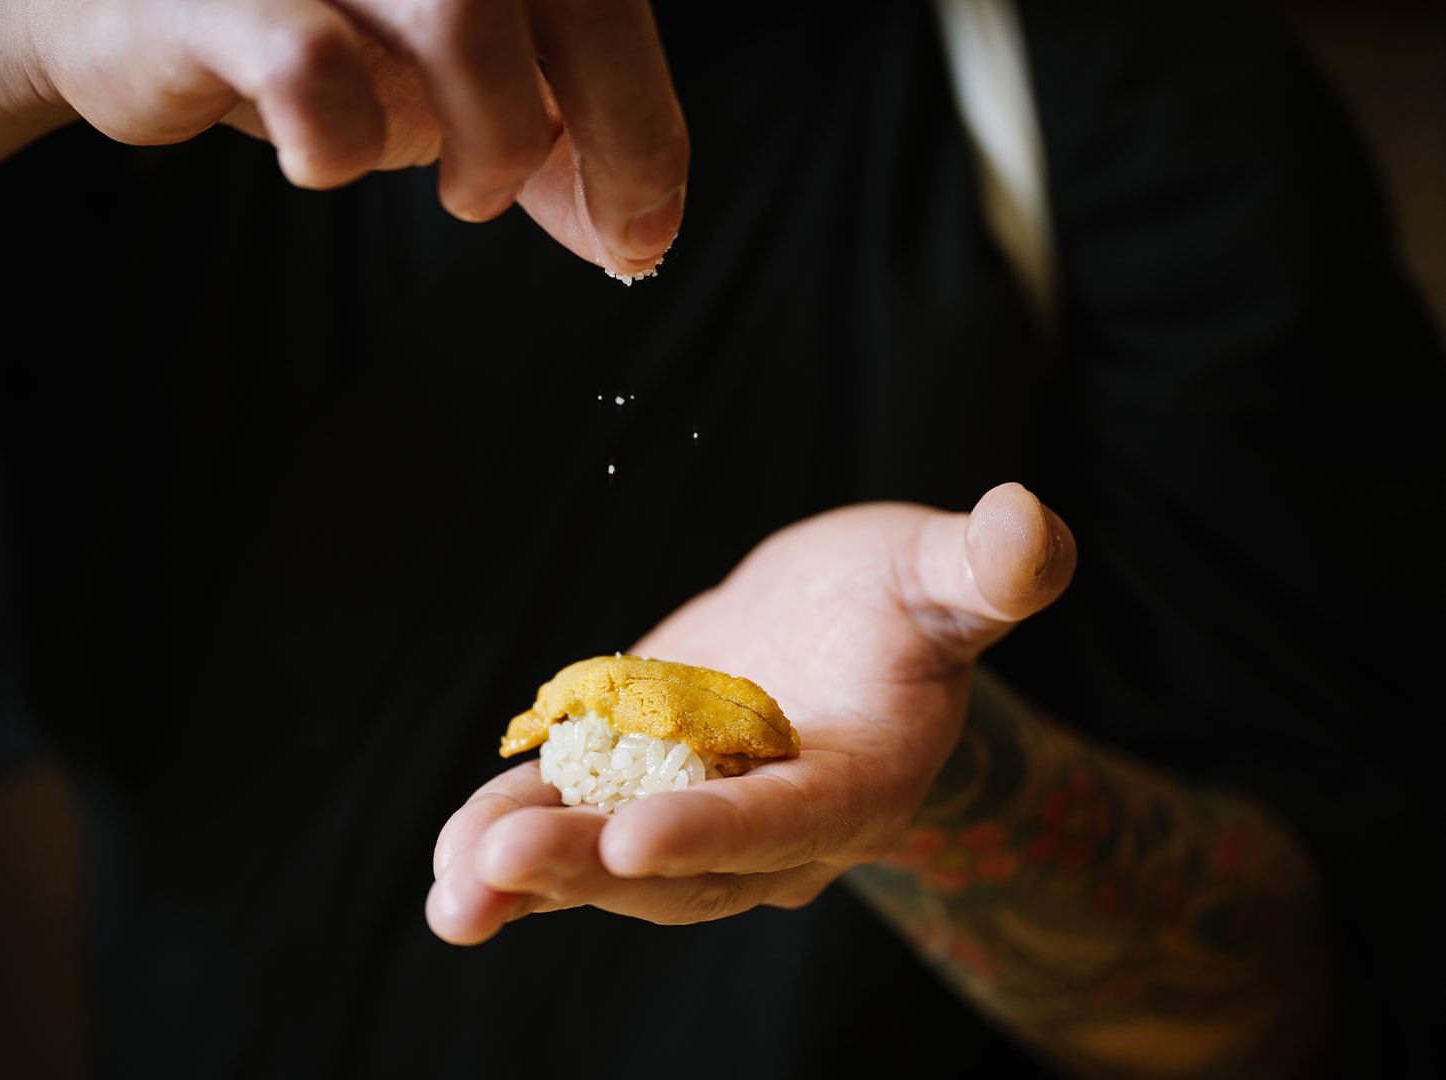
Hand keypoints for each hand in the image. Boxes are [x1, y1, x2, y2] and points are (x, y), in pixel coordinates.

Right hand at [33, 0, 687, 277]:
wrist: (124, 10)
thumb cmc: (308, 28)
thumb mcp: (452, 83)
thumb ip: (550, 141)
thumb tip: (636, 237)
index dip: (650, 119)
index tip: (645, 228)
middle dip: (619, 135)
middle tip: (606, 231)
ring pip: (465, 15)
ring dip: (497, 140)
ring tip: (470, 194)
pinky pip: (309, 62)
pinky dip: (344, 140)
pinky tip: (327, 162)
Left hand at [425, 482, 1077, 943]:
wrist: (836, 636)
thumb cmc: (901, 602)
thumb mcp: (940, 576)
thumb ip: (984, 572)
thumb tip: (1033, 526)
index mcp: (855, 783)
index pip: (784, 820)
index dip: (715, 833)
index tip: (634, 838)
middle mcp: (771, 828)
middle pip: (680, 865)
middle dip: (591, 868)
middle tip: (503, 863)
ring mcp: (695, 816)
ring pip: (611, 864)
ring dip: (532, 878)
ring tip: (456, 892)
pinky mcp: (633, 788)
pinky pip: (572, 829)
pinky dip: (511, 848)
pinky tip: (451, 870)